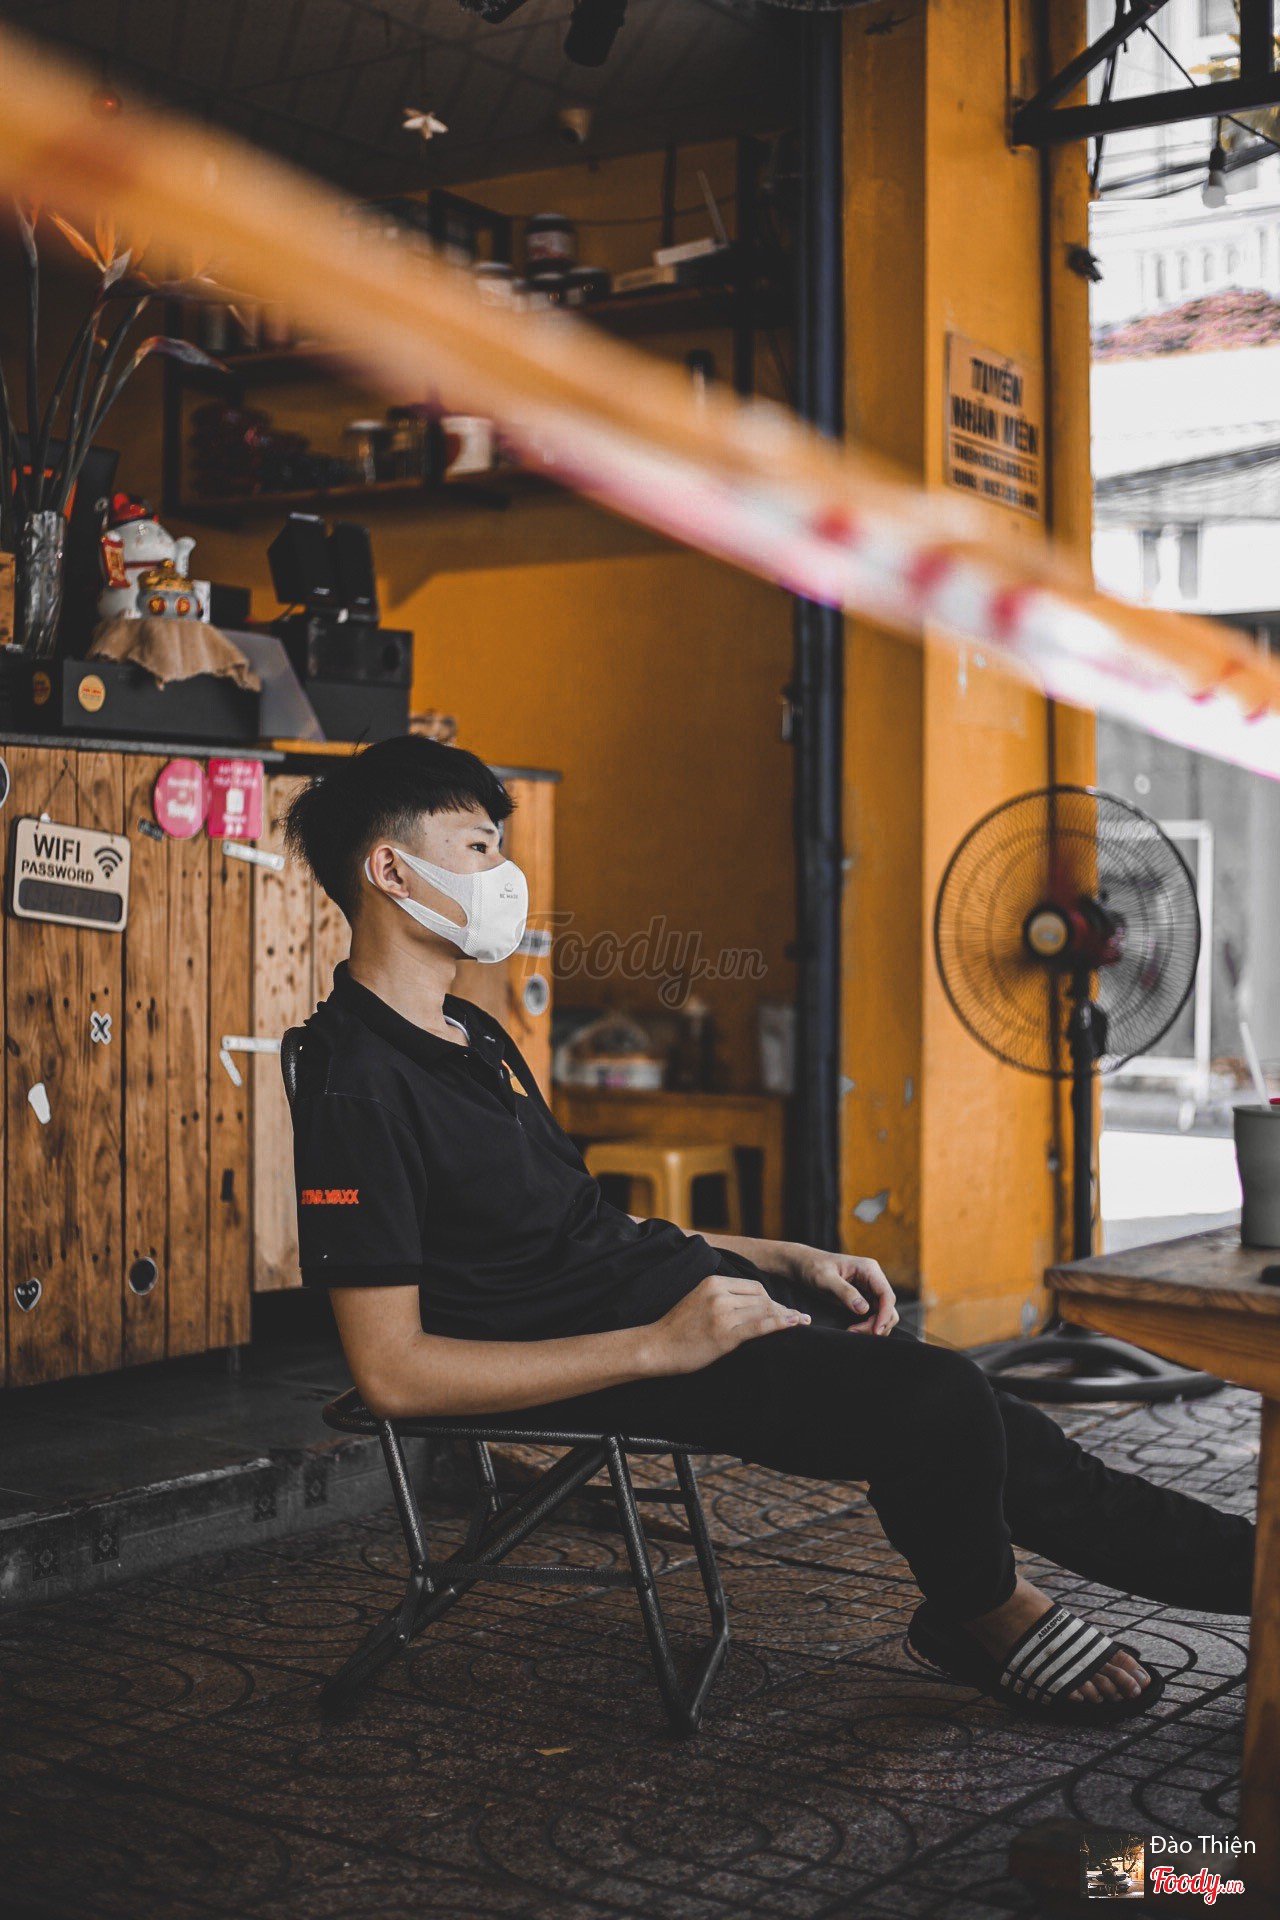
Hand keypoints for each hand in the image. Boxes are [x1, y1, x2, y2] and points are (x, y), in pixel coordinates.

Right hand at [645, 1274, 809, 1375]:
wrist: (656, 1346)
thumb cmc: (677, 1327)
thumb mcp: (698, 1299)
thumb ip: (721, 1295)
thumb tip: (748, 1301)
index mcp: (713, 1282)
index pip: (754, 1286)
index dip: (770, 1299)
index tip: (781, 1309)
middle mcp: (719, 1294)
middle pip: (762, 1298)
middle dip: (781, 1308)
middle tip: (797, 1318)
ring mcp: (722, 1315)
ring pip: (764, 1311)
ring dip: (786, 1316)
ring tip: (802, 1322)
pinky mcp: (725, 1335)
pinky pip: (760, 1327)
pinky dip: (782, 1323)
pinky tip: (796, 1322)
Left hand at [787, 1246, 897, 1335]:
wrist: (803, 1265)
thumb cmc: (812, 1267)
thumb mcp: (824, 1278)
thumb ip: (844, 1292)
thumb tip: (864, 1309)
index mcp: (868, 1269)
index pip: (886, 1295)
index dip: (885, 1314)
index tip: (876, 1330)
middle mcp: (873, 1278)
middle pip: (887, 1307)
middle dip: (877, 1323)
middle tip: (855, 1332)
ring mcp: (869, 1289)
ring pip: (882, 1313)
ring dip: (872, 1326)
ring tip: (852, 1331)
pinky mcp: (863, 1298)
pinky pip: (873, 1315)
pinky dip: (867, 1325)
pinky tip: (853, 1329)